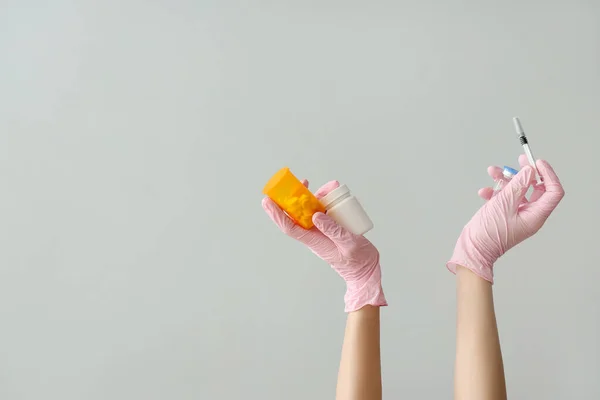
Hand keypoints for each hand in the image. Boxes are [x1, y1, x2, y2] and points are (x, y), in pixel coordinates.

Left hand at [262, 180, 386, 311]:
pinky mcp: (330, 230)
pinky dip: (323, 202)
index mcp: (315, 241)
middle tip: (289, 184)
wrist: (366, 272)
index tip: (267, 201)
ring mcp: (322, 232)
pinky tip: (330, 193)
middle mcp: (314, 235)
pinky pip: (322, 213)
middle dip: (290, 200)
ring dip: (310, 198)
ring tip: (315, 185)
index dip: (277, 214)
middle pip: (296, 217)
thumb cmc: (359, 262)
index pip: (290, 227)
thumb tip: (316, 215)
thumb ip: (333, 230)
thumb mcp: (349, 244)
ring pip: (309, 212)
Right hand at [447, 155, 564, 282]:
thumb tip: (529, 171)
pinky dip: (495, 191)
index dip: (547, 175)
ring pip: (517, 190)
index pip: (552, 191)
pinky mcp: (504, 214)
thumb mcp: (504, 204)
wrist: (473, 248)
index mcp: (536, 215)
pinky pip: (504, 198)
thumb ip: (518, 185)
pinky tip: (485, 191)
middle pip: (535, 188)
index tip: (536, 163)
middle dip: (525, 173)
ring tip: (493, 171)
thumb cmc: (489, 233)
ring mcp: (516, 214)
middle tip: (519, 160)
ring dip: (505, 179)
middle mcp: (529, 215)